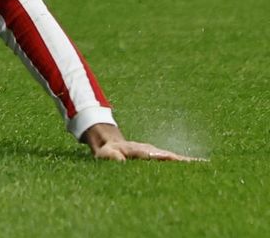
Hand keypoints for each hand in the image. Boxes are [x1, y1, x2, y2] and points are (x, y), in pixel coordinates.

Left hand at [82, 123, 200, 161]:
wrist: (111, 144)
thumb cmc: (108, 152)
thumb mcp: (106, 154)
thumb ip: (112, 157)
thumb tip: (120, 160)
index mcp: (140, 150)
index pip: (154, 155)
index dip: (165, 157)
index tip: (176, 160)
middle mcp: (152, 151)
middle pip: (170, 156)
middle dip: (184, 161)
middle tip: (203, 165)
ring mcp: (157, 154)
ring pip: (175, 158)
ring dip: (189, 163)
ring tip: (207, 167)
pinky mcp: (160, 158)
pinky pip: (174, 162)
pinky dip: (186, 165)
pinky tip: (201, 170)